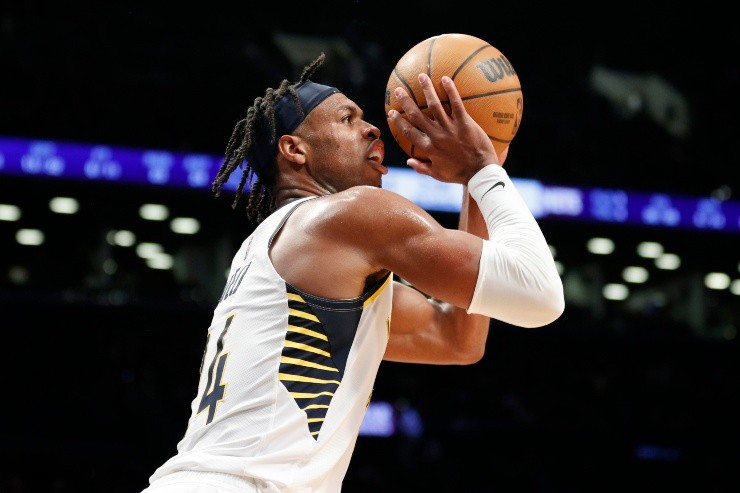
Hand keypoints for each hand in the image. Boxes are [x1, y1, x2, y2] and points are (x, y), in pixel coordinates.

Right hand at [387, 73, 503, 183]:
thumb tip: (408, 161)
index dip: (398, 121)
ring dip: (426, 89)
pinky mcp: (465, 123)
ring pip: (435, 105)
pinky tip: (446, 79)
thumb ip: (421, 168)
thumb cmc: (459, 174)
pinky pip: (456, 104)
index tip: (391, 112)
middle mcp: (436, 136)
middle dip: (406, 101)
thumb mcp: (437, 174)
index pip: (408, 132)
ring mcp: (450, 128)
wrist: (480, 172)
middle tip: (399, 90)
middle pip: (417, 115)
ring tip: (421, 76)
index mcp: (428, 148)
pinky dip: (450, 90)